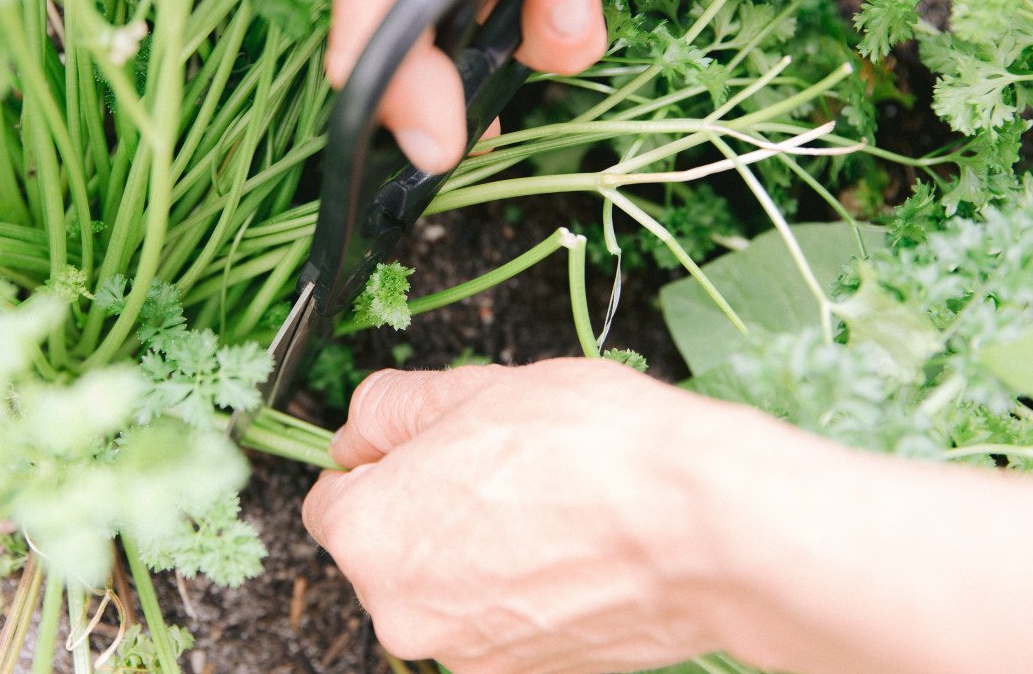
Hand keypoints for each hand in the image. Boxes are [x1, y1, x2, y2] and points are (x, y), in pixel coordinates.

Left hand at [302, 362, 1032, 673]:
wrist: (702, 527)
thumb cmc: (592, 448)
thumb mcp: (472, 387)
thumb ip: (390, 409)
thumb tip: (360, 428)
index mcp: (369, 536)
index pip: (330, 499)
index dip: (375, 462)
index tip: (419, 445)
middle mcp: (402, 612)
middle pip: (388, 548)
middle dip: (426, 505)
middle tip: (498, 461)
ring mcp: (466, 654)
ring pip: (446, 584)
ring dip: (475, 546)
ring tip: (546, 500)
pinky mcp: (525, 673)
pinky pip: (497, 616)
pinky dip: (517, 585)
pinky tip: (570, 544)